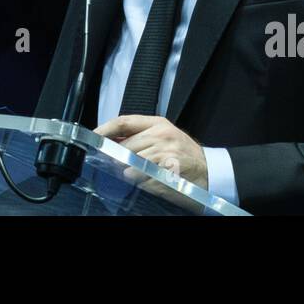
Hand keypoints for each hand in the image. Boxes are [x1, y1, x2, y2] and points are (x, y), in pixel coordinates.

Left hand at [93, 114, 208, 191]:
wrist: (210, 171)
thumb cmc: (183, 154)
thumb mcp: (163, 137)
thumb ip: (139, 136)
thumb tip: (111, 141)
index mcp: (157, 123)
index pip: (124, 121)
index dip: (105, 129)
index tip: (93, 137)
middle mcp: (161, 134)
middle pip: (125, 145)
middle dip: (116, 158)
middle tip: (114, 165)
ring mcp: (166, 151)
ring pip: (132, 163)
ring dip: (129, 172)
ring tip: (136, 175)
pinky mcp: (170, 169)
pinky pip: (144, 178)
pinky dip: (141, 182)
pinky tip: (148, 181)